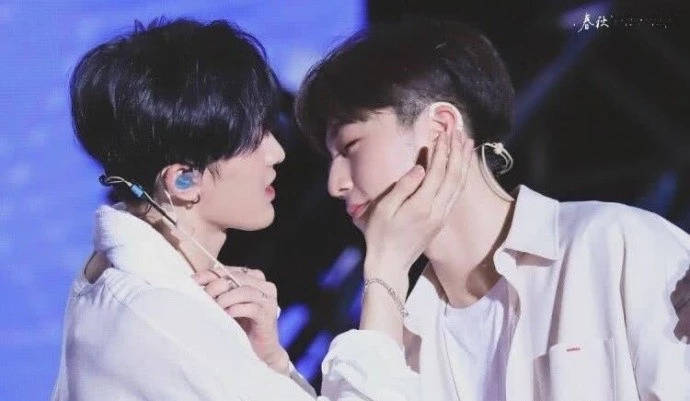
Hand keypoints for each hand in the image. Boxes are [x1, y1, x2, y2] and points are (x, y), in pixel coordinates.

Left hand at [192, 266, 289, 374]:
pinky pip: (251, 308)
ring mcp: (268, 299)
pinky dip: (236, 309)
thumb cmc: (241, 325)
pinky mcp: (268, 315)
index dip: (209, 274)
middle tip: (203, 297)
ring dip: (225, 298)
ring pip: (244, 290)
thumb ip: (218, 291)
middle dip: (216, 286)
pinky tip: (227, 315)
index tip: (193, 282)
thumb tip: (194, 283)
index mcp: (253, 277)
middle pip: (236, 278)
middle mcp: (263, 285)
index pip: (228, 270)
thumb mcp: (228, 304)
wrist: (260, 350)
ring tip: (214, 306)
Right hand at [362, 131, 473, 278]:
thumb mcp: (384, 209)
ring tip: (467, 144)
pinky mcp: (441, 221)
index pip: (437, 172)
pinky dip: (461, 177)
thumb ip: (403, 186)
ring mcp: (442, 217)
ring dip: (464, 163)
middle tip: (459, 132)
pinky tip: (462, 168)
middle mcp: (437, 211)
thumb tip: (420, 167)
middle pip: (454, 176)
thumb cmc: (380, 235)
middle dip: (457, 152)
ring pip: (459, 185)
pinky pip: (456, 195)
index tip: (443, 133)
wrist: (390, 264)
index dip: (442, 151)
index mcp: (422, 206)